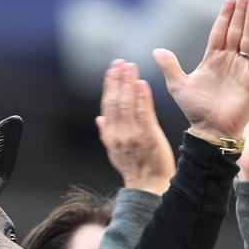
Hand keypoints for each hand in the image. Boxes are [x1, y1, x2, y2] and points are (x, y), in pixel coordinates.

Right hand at [96, 60, 174, 194]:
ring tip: (130, 67)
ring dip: (128, 84)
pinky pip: (143, 113)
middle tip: (120, 62)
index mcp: (110, 136)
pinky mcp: (148, 136)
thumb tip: (99, 118)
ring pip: (127, 105)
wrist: (149, 186)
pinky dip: (142, 97)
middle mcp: (118, 134)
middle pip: (115, 102)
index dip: (109, 86)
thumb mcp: (115, 152)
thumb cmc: (136, 169)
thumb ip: (107, 133)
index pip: (107, 106)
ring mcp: (132, 135)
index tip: (112, 71)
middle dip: (117, 80)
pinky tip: (142, 83)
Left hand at [152, 0, 248, 140]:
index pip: (220, 32)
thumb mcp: (178, 86)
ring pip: (248, 39)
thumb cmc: (195, 110)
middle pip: (236, 31)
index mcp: (212, 60)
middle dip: (241, 12)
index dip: (225, 16)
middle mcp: (229, 61)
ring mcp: (242, 69)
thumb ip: (170, 67)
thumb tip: (156, 50)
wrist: (209, 130)